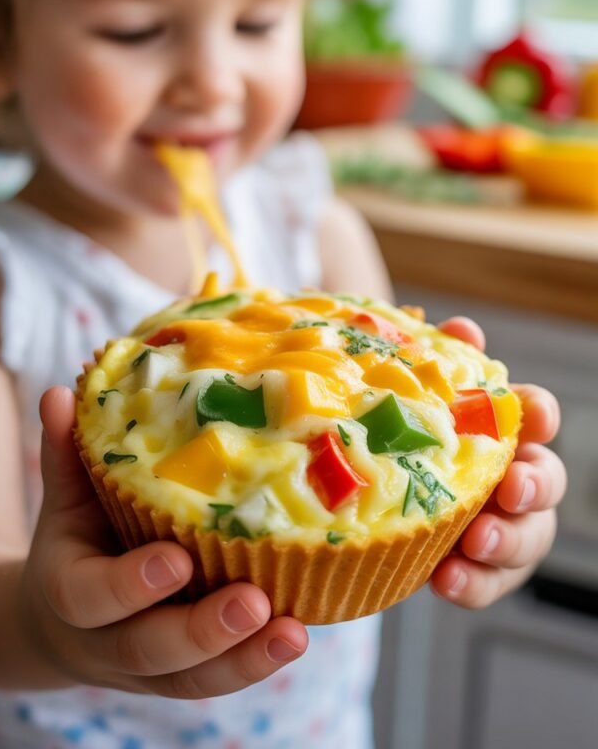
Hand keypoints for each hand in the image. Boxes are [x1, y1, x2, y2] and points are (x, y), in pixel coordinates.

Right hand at [20, 387, 307, 696]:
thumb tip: (61, 393)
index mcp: (70, 592)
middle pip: (149, 649)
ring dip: (244, 658)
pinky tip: (296, 634)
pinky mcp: (184, 673)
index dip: (133, 584)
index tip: (177, 559)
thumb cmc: (76, 540)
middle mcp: (106, 641)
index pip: (92, 597)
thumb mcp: (65, 498)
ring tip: (292, 632)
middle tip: (253, 603)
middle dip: (202, 631)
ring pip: (192, 678)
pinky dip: (256, 661)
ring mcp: (147, 667)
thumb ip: (65, 451)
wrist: (60, 621)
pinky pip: (218, 678)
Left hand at [430, 318, 566, 607]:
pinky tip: (445, 580)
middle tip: (510, 489)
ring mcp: (498, 526)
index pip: (537, 413)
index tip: (534, 415)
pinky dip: (471, 584)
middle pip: (546, 482)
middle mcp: (511, 477)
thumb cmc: (401, 431)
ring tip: (474, 544)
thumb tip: (461, 328)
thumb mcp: (411, 394)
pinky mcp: (474, 569)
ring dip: (505, 543)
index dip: (540, 413)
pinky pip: (485, 583)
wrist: (365, 484)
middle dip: (534, 486)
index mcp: (502, 429)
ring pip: (525, 541)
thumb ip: (439, 360)